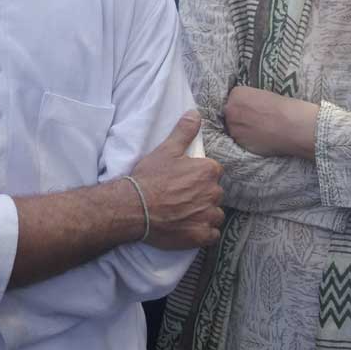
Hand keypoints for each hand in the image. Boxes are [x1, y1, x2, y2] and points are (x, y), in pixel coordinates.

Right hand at [130, 111, 223, 249]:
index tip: (185, 180)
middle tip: (182, 197)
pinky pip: (212, 234)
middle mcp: (213, 193)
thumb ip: (184, 131)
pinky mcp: (201, 235)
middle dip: (203, 195)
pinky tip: (190, 227)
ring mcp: (208, 215)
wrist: (135, 206)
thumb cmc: (150, 177)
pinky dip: (204, 232)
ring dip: (205, 214)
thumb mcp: (166, 149)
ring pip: (215, 214)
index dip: (199, 176)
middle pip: (214, 193)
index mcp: (208, 171)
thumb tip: (195, 113)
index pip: (213, 172)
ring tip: (186, 213)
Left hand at [224, 85, 314, 156]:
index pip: (234, 98)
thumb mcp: (265, 94)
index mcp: (237, 93)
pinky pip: (241, 141)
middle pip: (231, 114)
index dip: (244, 104)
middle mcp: (231, 110)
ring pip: (235, 129)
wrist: (294, 126)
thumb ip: (251, 100)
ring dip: (244, 130)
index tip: (253, 108)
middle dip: (241, 117)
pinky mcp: (240, 144)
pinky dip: (249, 141)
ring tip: (260, 130)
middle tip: (256, 120)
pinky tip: (262, 139)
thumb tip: (249, 108)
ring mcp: (234, 128)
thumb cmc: (285, 108)